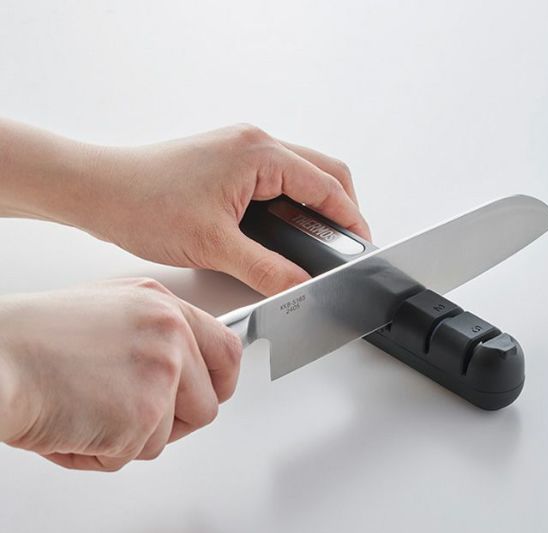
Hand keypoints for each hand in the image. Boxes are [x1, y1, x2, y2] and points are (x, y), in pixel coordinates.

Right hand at [0, 278, 241, 470]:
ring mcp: (159, 375)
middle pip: (206, 406)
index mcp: (165, 308)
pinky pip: (132, 456)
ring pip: (169, 437)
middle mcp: (170, 336)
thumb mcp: (113, 311)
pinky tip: (73, 423)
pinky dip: (100, 453)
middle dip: (172, 422)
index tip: (212, 394)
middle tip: (132, 416)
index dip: (221, 382)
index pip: (227, 351)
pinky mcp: (140, 417)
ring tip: (87, 410)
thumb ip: (157, 334)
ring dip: (130, 438)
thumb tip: (185, 365)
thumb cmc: (37, 338)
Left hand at [78, 124, 371, 295]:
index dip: (351, 220)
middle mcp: (254, 143)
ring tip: (317, 241)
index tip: (360, 246)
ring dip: (315, 204)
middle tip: (344, 244)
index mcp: (259, 153)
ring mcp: (239, 149)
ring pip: (300, 174)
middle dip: (340, 208)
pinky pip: (275, 179)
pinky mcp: (227, 162)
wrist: (98, 191)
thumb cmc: (143, 204)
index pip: (326, 186)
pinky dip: (290, 202)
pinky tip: (283, 230)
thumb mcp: (214, 246)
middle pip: (323, 171)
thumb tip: (301, 285)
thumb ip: (267, 269)